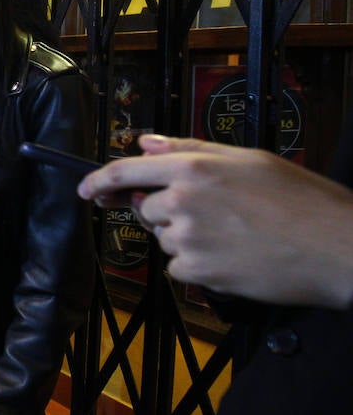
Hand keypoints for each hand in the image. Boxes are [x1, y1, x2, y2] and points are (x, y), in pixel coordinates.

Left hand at [78, 134, 352, 308]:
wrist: (339, 247)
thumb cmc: (302, 200)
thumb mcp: (248, 160)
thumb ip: (189, 150)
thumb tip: (146, 143)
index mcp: (194, 167)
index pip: (126, 170)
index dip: (99, 181)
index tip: (87, 190)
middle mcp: (183, 200)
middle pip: (147, 209)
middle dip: (169, 213)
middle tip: (218, 214)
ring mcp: (188, 238)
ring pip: (165, 240)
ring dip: (189, 240)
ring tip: (237, 235)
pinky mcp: (198, 271)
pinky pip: (180, 268)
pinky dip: (200, 266)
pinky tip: (236, 256)